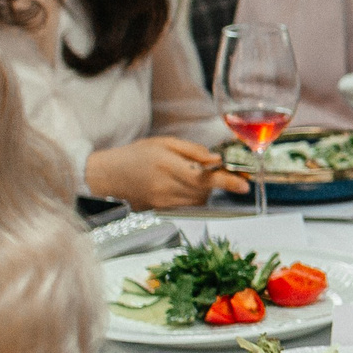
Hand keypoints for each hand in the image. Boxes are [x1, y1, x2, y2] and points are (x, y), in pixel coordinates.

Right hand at [85, 137, 247, 208]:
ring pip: (199, 201)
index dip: (227, 181)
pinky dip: (194, 197)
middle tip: (219, 172)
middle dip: (217, 183)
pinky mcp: (161, 210)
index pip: (203, 177)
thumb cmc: (136, 155)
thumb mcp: (165, 143)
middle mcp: (165, 186)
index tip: (244, 185)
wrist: (107, 176)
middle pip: (205, 191)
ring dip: (206, 190)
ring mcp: (162, 201)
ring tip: (196, 177)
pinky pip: (188, 206)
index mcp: (167, 165)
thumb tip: (218, 160)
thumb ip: (193, 151)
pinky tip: (185, 186)